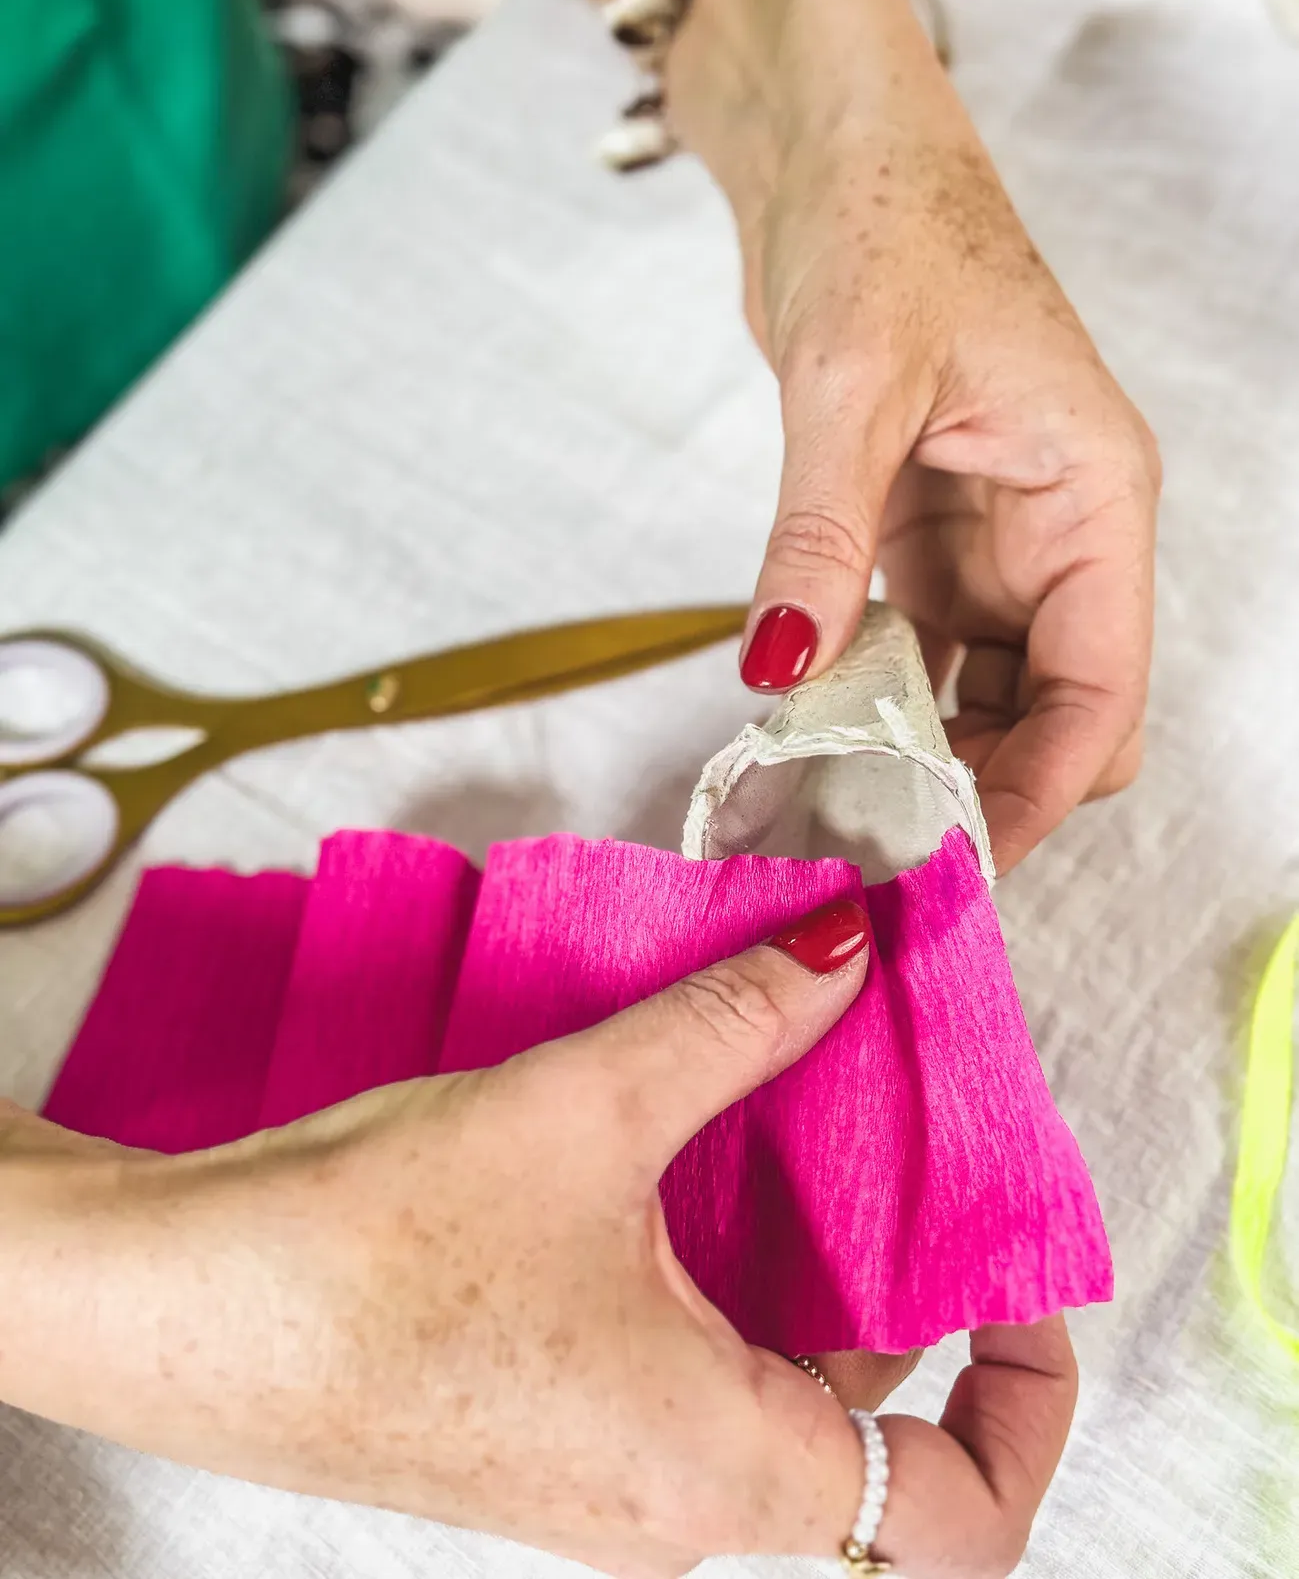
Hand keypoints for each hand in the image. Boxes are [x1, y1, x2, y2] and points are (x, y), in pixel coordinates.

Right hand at [1, 905, 1074, 1577]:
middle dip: (902, 1274)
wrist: (172, 1304)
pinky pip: (684, 1364)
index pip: (952, 1521)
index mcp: (713, 1470)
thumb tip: (846, 947)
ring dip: (801, 1256)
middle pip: (866, 1421)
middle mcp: (669, 1502)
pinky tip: (687, 1147)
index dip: (1025, 1402)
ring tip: (797, 1111)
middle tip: (898, 1135)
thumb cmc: (367, 1244)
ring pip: (768, 1381)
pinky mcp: (540, 1426)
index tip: (1021, 1278)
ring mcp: (599, 1474)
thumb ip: (738, 1023)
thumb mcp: (587, 1108)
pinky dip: (719, 1265)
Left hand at [669, 0, 1160, 871]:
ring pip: (983, 696)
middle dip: (978, 787)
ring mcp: (991, 544)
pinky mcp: (923, 539)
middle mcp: (1059, 535)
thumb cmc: (884, 224)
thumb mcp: (852, 388)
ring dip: (920, 753)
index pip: (1100, 691)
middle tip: (876, 845)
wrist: (834, 155)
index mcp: (1095, 498)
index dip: (1039, 789)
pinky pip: (917, 653)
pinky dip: (873, 699)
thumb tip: (780, 668)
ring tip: (832, 805)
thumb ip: (821, 537)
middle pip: (1051, 714)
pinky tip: (810, 729)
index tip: (956, 858)